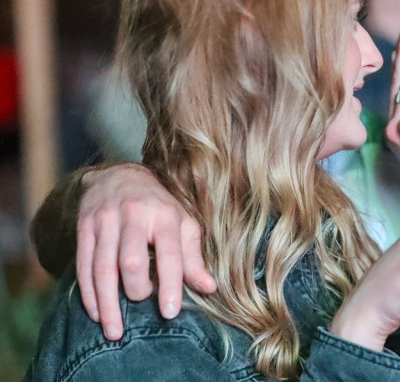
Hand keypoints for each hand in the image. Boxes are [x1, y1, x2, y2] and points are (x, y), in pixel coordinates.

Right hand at [76, 163, 215, 339]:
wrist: (118, 176)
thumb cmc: (158, 206)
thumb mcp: (182, 224)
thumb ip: (193, 257)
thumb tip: (209, 288)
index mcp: (165, 215)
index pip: (169, 253)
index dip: (170, 284)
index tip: (169, 312)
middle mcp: (134, 215)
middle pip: (131, 261)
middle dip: (136, 289)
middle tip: (142, 302)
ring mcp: (106, 221)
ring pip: (103, 268)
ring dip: (107, 303)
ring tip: (114, 331)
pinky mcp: (84, 228)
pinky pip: (83, 266)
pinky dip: (89, 294)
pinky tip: (97, 312)